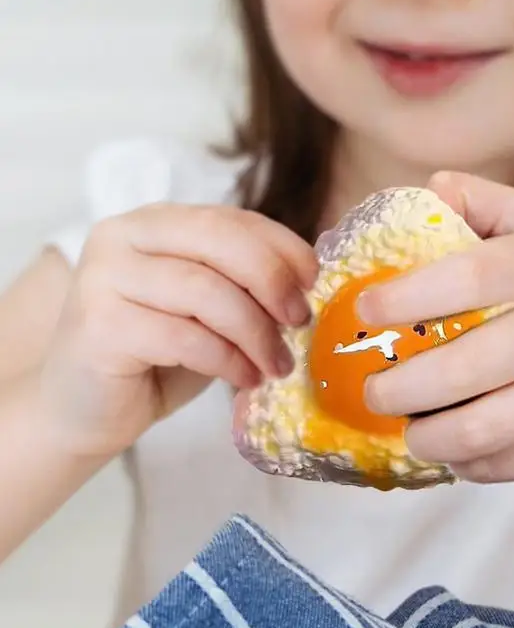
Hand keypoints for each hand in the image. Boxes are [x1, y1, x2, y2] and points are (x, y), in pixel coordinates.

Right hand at [39, 203, 317, 458]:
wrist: (86, 408)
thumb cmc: (156, 354)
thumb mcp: (209, 307)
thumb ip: (243, 283)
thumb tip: (307, 281)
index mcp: (155, 222)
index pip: (231, 218)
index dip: (282, 246)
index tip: (313, 280)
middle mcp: (123, 236)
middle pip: (219, 241)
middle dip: (272, 281)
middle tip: (300, 321)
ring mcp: (104, 277)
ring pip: (205, 292)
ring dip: (256, 333)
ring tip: (278, 364)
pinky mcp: (98, 326)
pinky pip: (185, 337)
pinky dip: (228, 360)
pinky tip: (245, 378)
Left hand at [357, 172, 513, 482]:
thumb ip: (480, 204)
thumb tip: (430, 190)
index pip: (474, 276)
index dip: (409, 295)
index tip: (363, 311)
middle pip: (466, 366)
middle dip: (398, 387)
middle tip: (371, 390)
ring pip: (480, 428)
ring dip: (425, 436)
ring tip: (406, 426)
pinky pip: (503, 464)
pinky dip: (464, 461)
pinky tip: (452, 445)